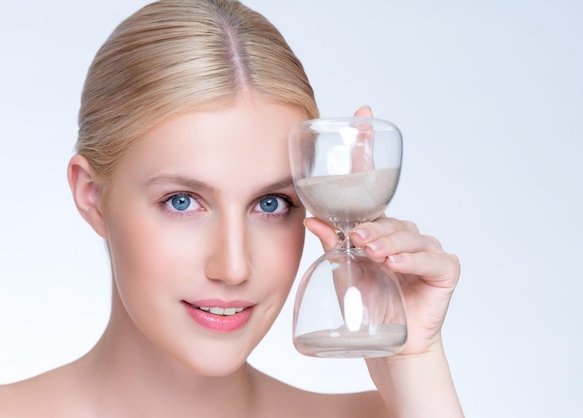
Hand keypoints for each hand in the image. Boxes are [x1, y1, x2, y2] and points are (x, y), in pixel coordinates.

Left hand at [303, 106, 459, 355]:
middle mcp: (402, 232)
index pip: (373, 185)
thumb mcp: (341, 271)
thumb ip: (331, 244)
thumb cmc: (365, 303)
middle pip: (389, 216)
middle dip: (374, 225)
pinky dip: (414, 259)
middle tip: (358, 239)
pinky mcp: (444, 270)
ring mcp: (426, 248)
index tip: (364, 113)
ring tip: (374, 254)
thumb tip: (311, 219)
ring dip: (390, 242)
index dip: (369, 151)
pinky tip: (398, 264)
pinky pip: (433, 258)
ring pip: (409, 234)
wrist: (389, 343)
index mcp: (377, 227)